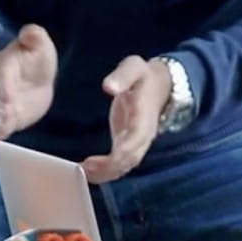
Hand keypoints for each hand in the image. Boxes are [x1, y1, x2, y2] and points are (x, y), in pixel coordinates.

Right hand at [0, 24, 57, 138]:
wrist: (36, 78)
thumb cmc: (36, 58)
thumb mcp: (39, 43)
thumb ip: (34, 36)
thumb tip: (28, 32)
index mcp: (5, 62)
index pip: (2, 72)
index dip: (4, 84)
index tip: (7, 96)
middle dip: (2, 103)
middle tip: (6, 112)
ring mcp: (2, 100)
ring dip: (2, 117)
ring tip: (4, 126)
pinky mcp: (9, 115)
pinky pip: (4, 122)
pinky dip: (2, 128)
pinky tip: (1, 134)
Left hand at [80, 56, 169, 183]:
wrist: (158, 85)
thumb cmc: (142, 75)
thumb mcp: (133, 67)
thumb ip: (122, 76)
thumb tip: (108, 87)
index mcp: (144, 115)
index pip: (137, 138)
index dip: (124, 150)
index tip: (108, 159)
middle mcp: (144, 134)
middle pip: (132, 158)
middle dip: (110, 167)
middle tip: (85, 169)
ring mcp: (137, 141)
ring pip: (126, 165)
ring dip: (106, 173)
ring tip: (83, 173)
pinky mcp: (129, 144)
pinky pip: (121, 163)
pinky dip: (106, 171)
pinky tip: (88, 171)